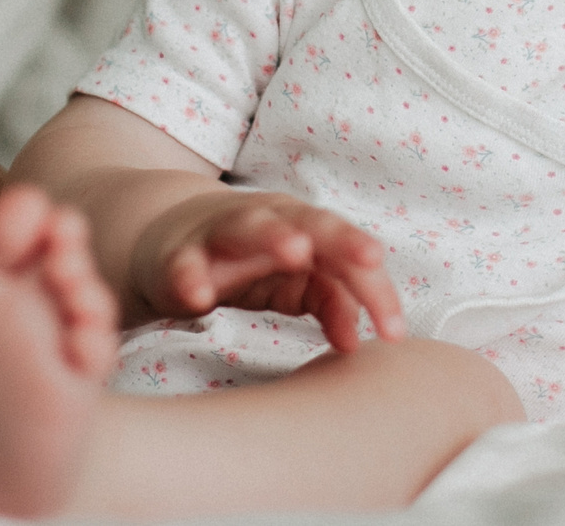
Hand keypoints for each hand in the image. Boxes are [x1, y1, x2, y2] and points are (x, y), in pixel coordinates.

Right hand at [128, 189, 405, 353]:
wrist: (169, 237)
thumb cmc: (248, 260)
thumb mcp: (294, 282)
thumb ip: (329, 303)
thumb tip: (356, 342)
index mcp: (304, 227)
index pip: (349, 254)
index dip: (375, 290)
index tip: (395, 331)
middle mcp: (267, 221)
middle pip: (310, 223)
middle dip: (341, 238)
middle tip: (369, 257)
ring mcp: (220, 235)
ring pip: (248, 228)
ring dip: (274, 236)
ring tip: (296, 252)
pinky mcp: (176, 257)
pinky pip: (183, 266)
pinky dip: (191, 277)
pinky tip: (200, 296)